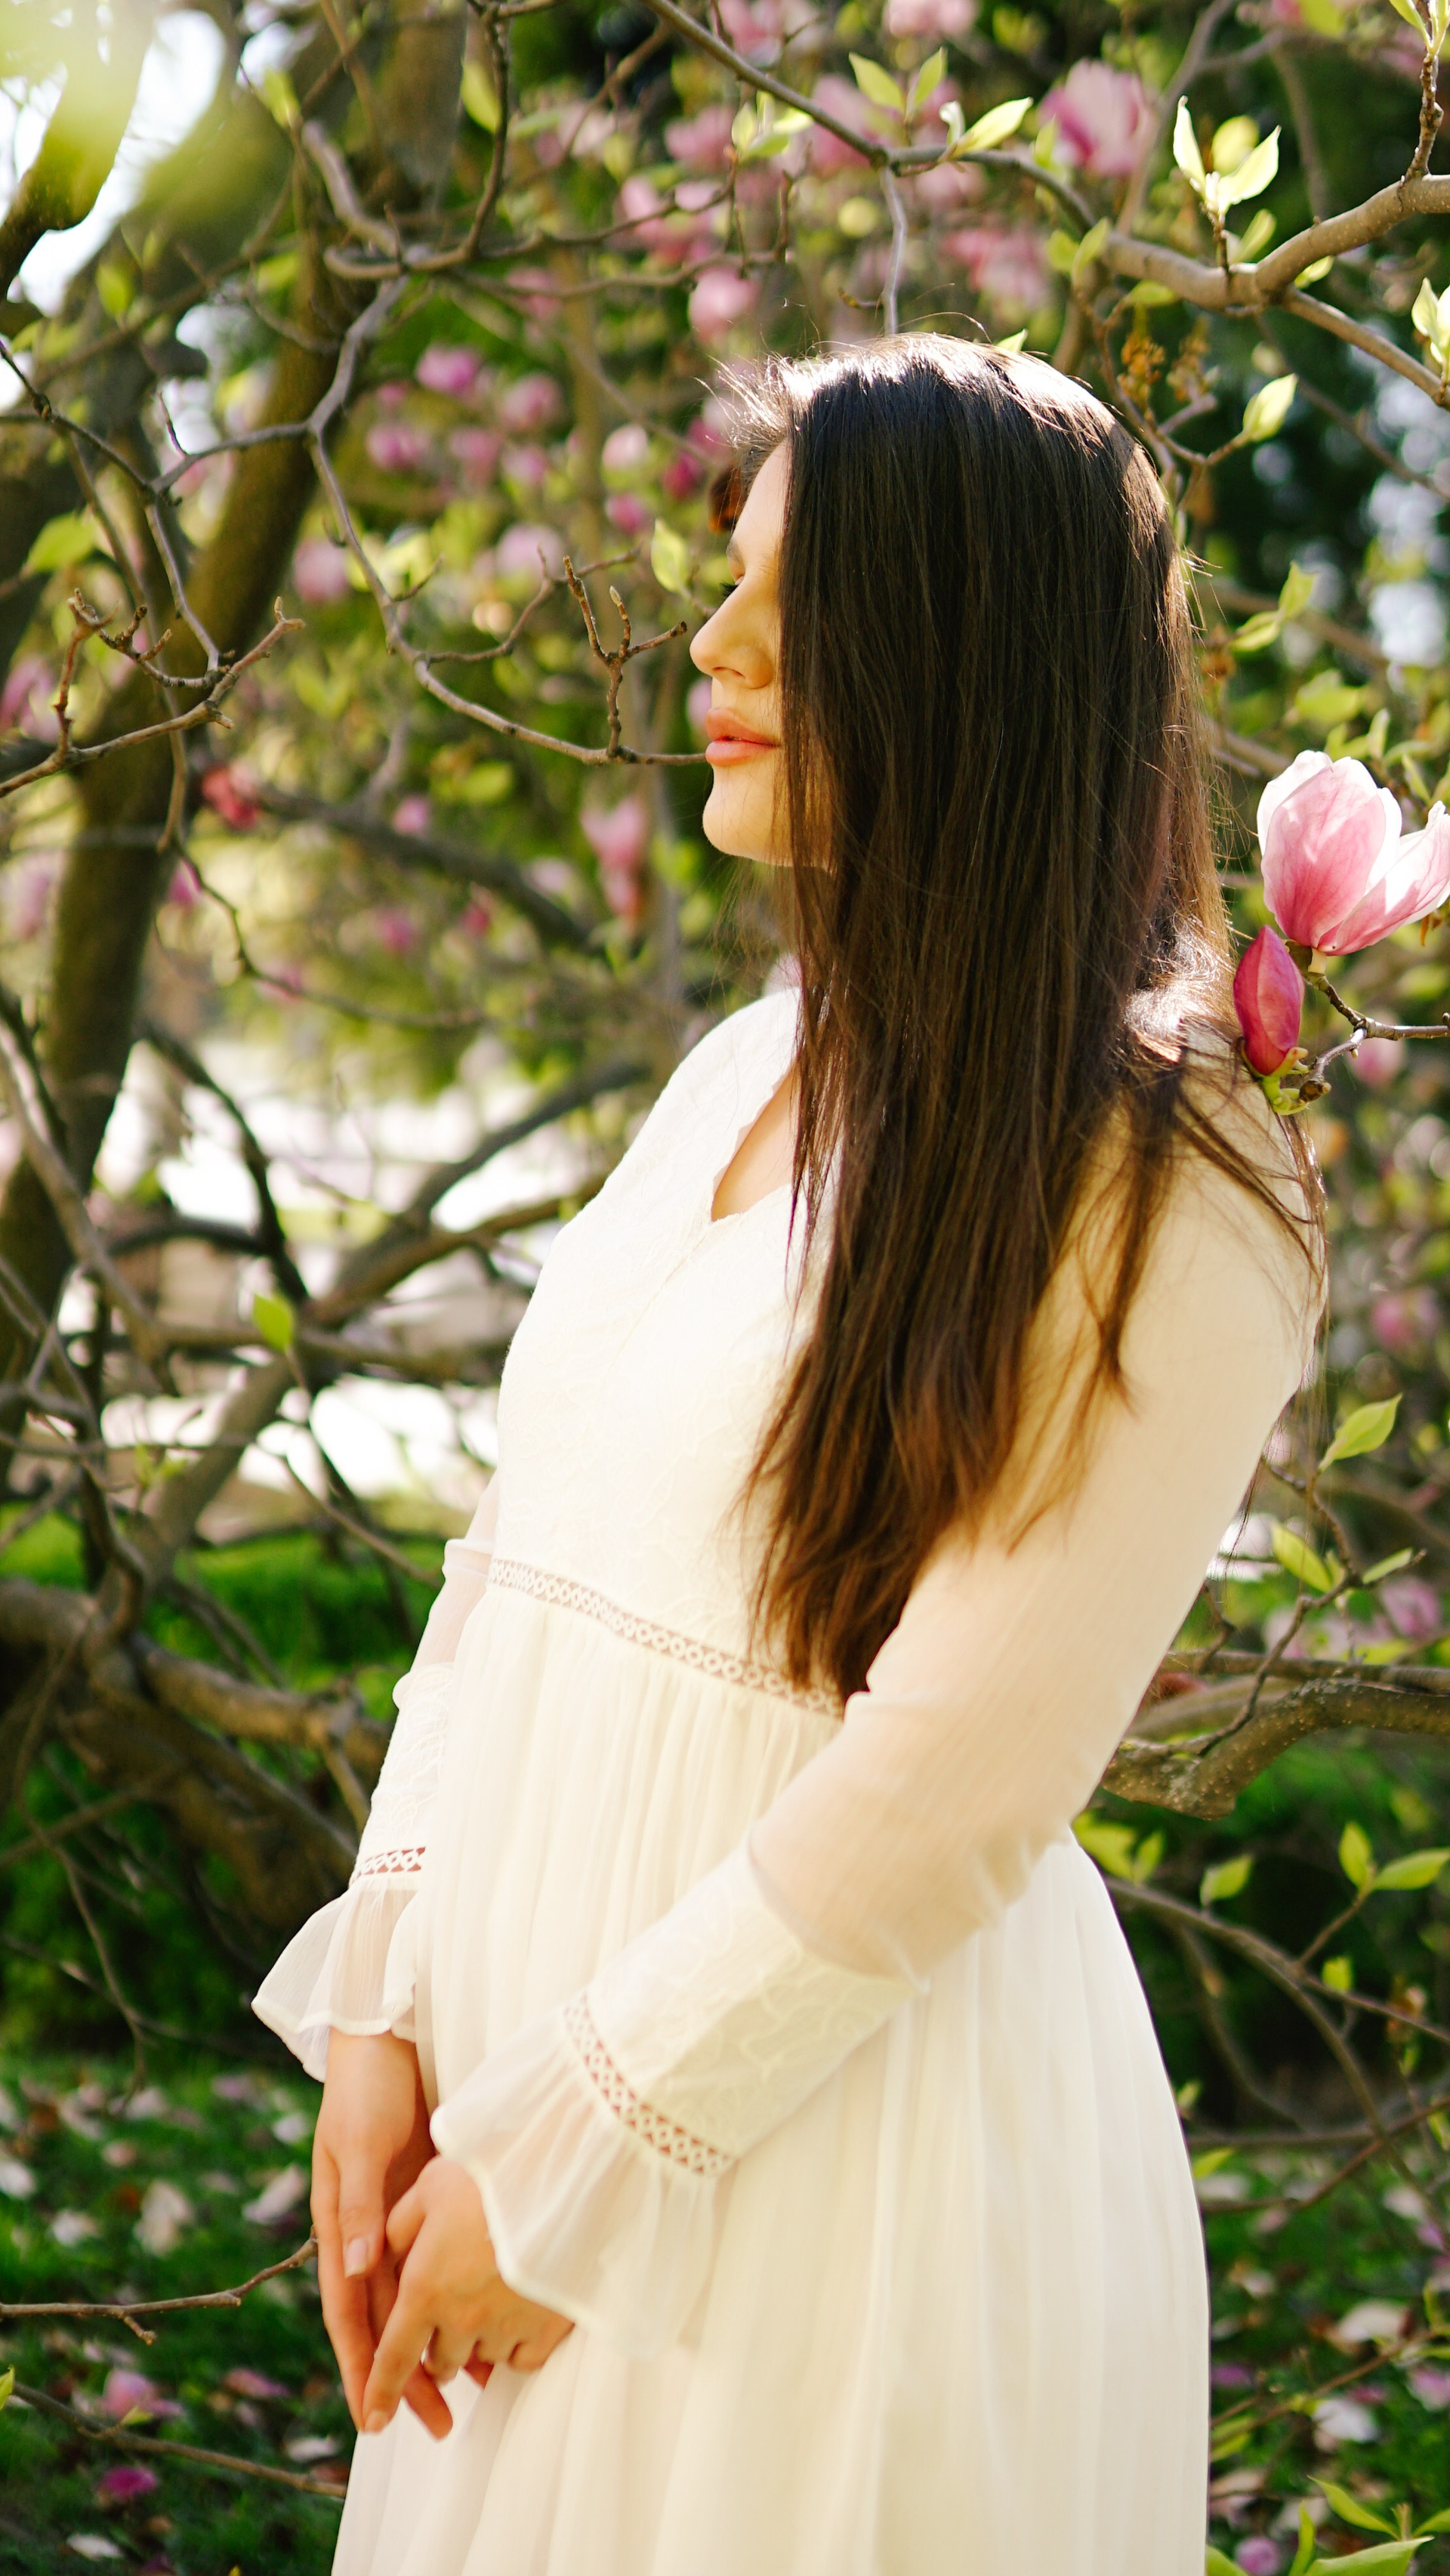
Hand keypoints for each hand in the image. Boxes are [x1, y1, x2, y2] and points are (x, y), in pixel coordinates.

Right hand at [312, 2030, 443, 2434]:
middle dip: (405, 2375)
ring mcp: (397, 2219)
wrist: (389, 2038)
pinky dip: (456, 2299)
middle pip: (386, 2319)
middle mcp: (366, 2233)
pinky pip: (440, 2264)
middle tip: (435, 2427)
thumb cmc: (365, 2089)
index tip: (373, 2420)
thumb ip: (360, 2207)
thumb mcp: (358, 2145)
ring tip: (469, 2394)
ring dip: (436, 2344)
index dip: (360, 2368)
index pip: (348, 2314)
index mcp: (338, 2226)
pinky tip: (486, 2324)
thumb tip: (361, 2271)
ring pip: (416, 2299)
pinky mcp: (427, 2201)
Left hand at [360, 2157, 573, 2438]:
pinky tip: (518, 2315)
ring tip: (489, 2300)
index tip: (374, 2420)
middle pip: (439, 2362)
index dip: (379, 2391)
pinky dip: (514, 2347)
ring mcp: (506, 2329)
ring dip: (476, 2343)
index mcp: (425, 2290)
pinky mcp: (546, 2330)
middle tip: (447, 2313)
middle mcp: (462, 2321)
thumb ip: (398, 2227)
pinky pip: (521, 2360)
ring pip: (480, 2360)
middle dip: (435, 2347)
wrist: (566, 2180)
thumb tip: (379, 2256)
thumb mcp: (431, 2186)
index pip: (393, 2357)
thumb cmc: (491, 2176)